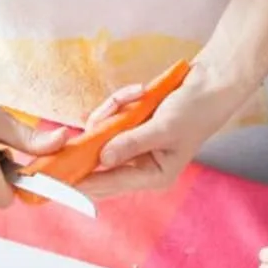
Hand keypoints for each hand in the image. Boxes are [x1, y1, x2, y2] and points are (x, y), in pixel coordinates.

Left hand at [74, 63, 240, 198]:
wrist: (211, 83)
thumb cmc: (195, 110)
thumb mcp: (163, 128)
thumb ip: (131, 143)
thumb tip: (102, 158)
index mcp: (153, 175)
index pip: (108, 184)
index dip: (80, 181)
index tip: (56, 178)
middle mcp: (142, 166)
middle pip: (99, 163)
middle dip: (94, 138)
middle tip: (77, 131)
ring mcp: (134, 146)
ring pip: (102, 135)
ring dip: (114, 111)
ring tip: (140, 94)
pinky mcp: (131, 127)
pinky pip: (110, 118)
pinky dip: (120, 103)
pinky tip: (140, 91)